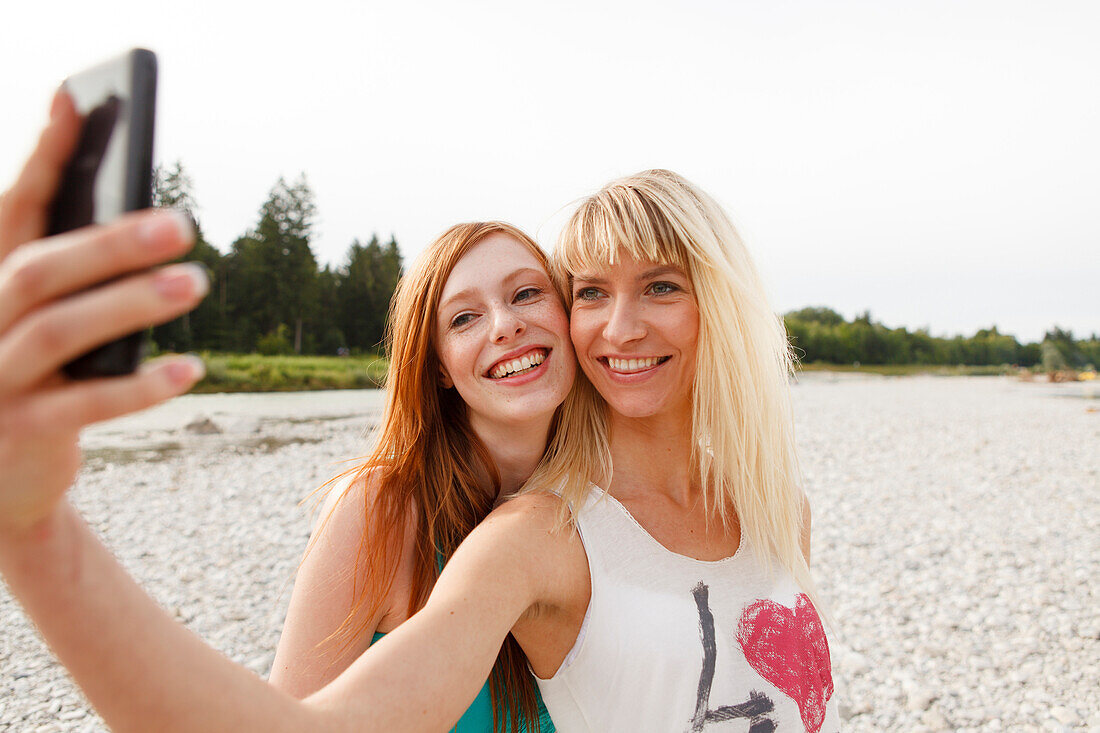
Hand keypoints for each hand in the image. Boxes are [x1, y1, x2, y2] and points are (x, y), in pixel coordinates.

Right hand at [0, 91, 207, 537]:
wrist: (1, 480)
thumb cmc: (41, 378)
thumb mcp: (49, 321)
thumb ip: (76, 274)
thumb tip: (144, 218)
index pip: (11, 209)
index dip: (41, 155)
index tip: (74, 99)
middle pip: (38, 270)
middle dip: (108, 242)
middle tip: (182, 224)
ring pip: (58, 330)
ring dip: (131, 304)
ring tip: (197, 282)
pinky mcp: (20, 431)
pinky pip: (85, 404)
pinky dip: (139, 387)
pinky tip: (192, 368)